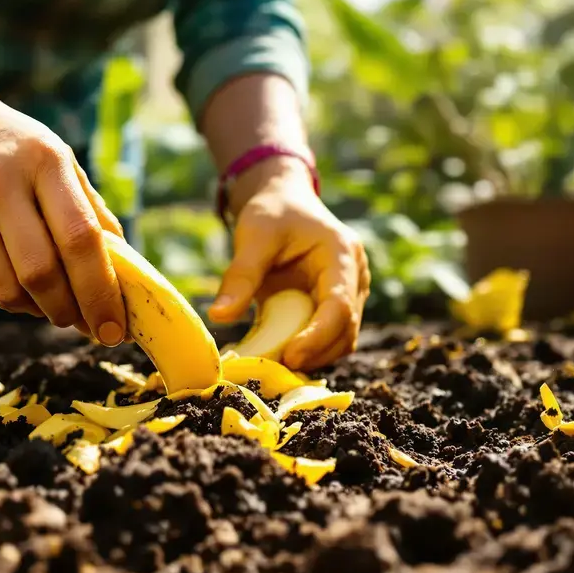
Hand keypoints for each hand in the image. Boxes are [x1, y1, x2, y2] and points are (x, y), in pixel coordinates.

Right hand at [0, 89, 126, 344]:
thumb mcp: (60, 160)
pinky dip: (9, 295)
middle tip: (85, 324)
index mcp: (43, 162)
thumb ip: (92, 213)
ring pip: (8, 291)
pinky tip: (16, 277)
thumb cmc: (17, 150)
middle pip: (40, 274)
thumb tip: (124, 278)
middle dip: (69, 311)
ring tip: (53, 302)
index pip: (78, 239)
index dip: (100, 291)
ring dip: (39, 310)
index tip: (114, 329)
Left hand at [207, 160, 369, 369]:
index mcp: (341, 254)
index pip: (339, 306)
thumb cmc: (272, 213)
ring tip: (273, 366)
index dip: (317, 337)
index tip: (290, 357)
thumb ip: (240, 276)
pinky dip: (307, 351)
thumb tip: (219, 316)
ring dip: (312, 358)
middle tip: (274, 369)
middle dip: (314, 354)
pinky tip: (278, 356)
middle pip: (346, 331)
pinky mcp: (335, 307)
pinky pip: (328, 338)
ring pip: (341, 341)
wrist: (285, 203)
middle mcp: (354, 277)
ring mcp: (349, 294)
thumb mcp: (253, 236)